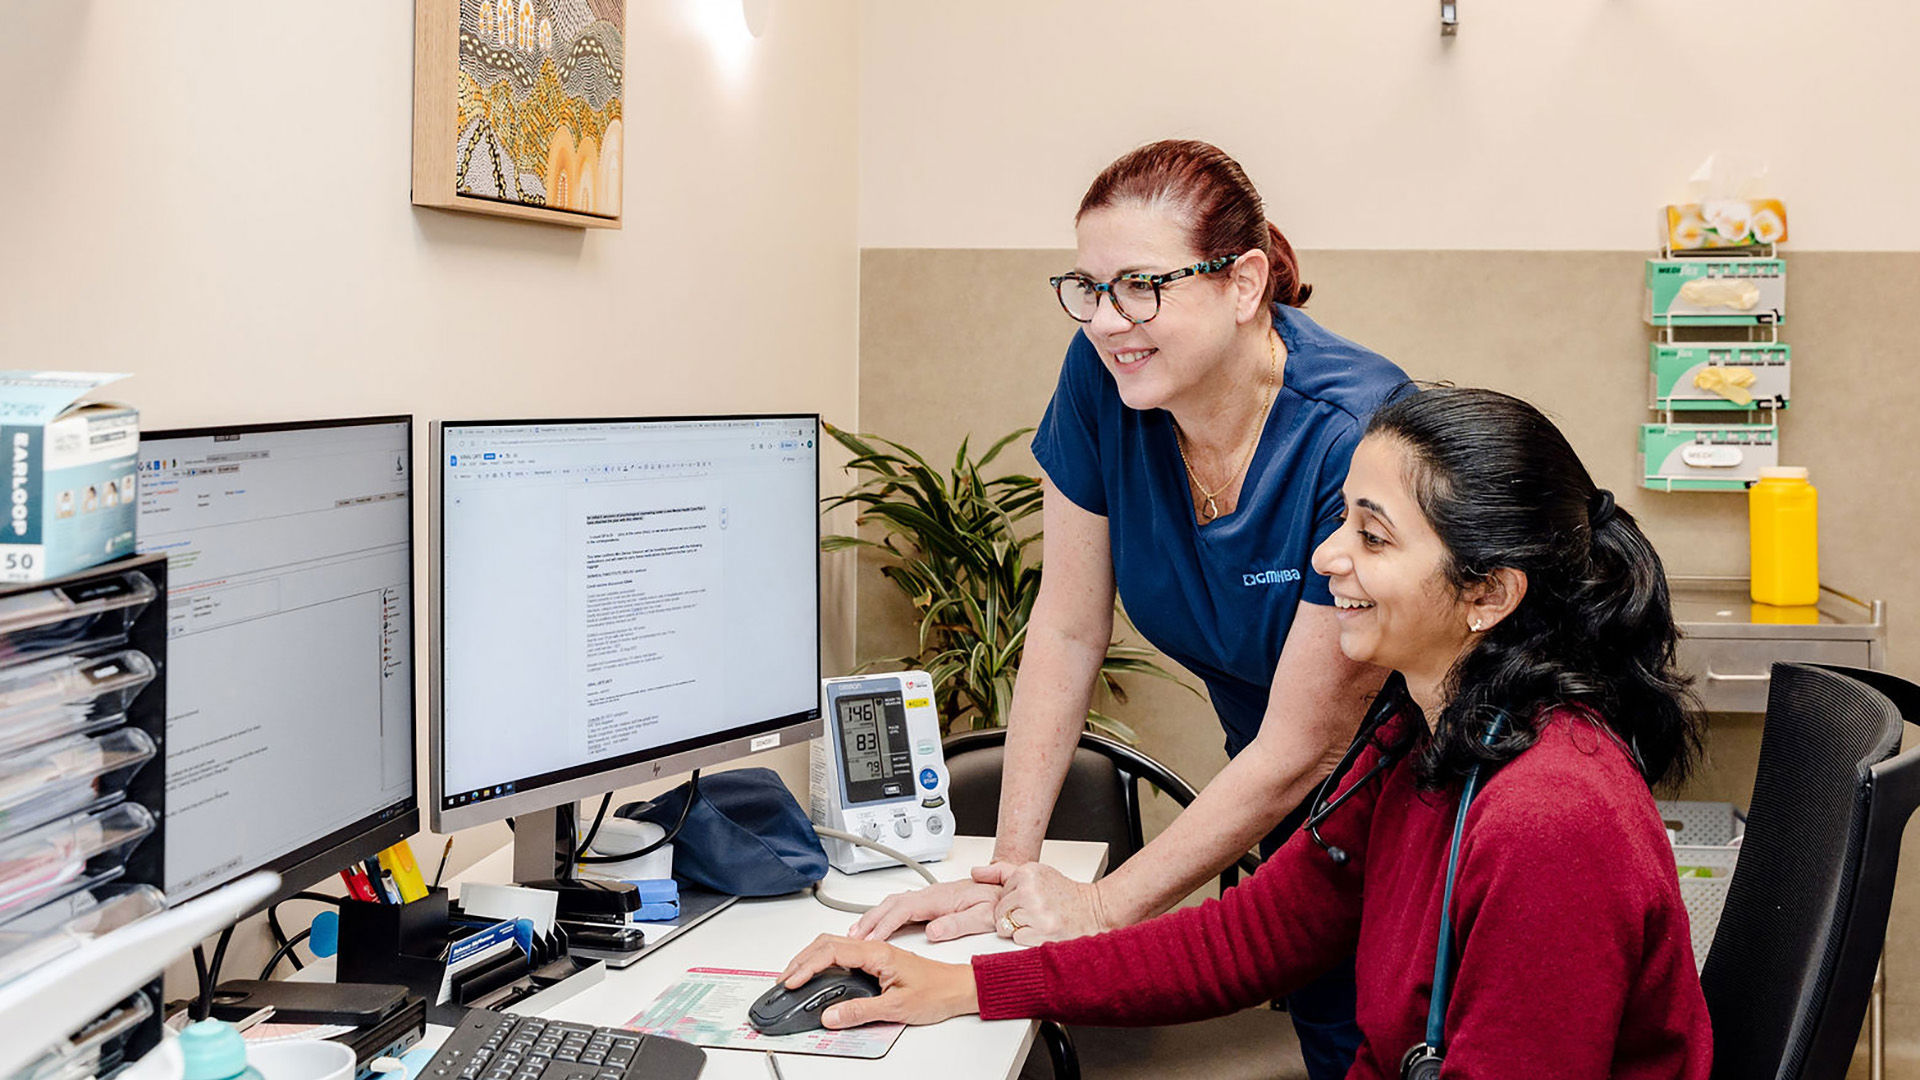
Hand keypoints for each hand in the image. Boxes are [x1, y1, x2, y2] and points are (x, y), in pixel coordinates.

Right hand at [779, 934, 978, 1027]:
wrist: (959, 988)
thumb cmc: (937, 991)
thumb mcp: (897, 1008)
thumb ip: (860, 1011)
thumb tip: (831, 1016)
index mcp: (877, 952)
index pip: (831, 952)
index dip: (806, 966)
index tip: (791, 981)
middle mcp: (874, 948)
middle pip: (826, 944)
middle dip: (801, 960)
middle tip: (784, 980)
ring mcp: (875, 953)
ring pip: (833, 946)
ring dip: (810, 959)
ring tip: (795, 977)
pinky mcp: (877, 961)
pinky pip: (844, 954)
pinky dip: (823, 961)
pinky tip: (819, 973)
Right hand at [847, 876, 1002, 941]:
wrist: (1010, 891)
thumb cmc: (997, 903)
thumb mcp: (983, 917)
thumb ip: (957, 924)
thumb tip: (931, 933)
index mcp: (940, 898)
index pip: (904, 909)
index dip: (883, 924)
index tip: (869, 939)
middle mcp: (932, 893)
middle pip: (892, 903)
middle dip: (869, 920)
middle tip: (851, 938)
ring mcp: (930, 896)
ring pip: (893, 902)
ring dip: (873, 916)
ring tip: (856, 933)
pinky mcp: (932, 900)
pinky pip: (900, 905)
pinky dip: (883, 913)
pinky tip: (877, 923)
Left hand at [975, 862, 1114, 944]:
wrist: (1094, 910)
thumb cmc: (1064, 894)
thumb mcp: (1035, 874)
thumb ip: (1002, 872)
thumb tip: (975, 872)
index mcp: (1027, 872)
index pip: (999, 894)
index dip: (1012, 901)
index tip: (1030, 900)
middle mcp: (1031, 890)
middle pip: (999, 912)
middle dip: (1012, 916)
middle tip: (1035, 914)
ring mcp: (1037, 912)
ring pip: (1006, 926)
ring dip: (1020, 928)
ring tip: (1039, 921)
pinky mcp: (1043, 933)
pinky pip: (1017, 939)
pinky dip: (1028, 939)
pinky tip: (1042, 931)